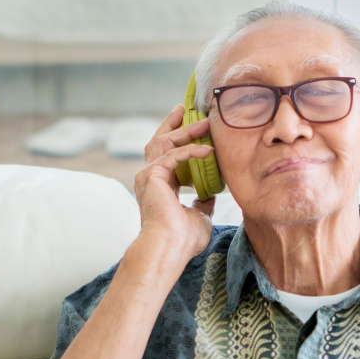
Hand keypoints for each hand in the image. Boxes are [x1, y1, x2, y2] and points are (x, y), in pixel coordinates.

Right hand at [134, 104, 216, 261]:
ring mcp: (147, 176)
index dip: (179, 141)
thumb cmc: (183, 239)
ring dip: (184, 130)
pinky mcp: (152, 175)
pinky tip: (208, 150)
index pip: (167, 156)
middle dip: (175, 125)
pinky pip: (173, 155)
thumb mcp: (199, 215)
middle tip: (188, 110)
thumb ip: (203, 201)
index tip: (193, 129)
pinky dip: (191, 150)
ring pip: (164, 142)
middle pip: (159, 142)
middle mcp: (149, 178)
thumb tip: (211, 193)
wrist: (169, 248)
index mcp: (159, 187)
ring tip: (203, 122)